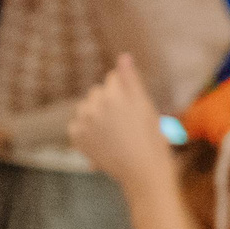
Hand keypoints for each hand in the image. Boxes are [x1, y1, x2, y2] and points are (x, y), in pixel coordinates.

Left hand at [68, 56, 174, 189]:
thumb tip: (123, 55)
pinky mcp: (77, 137)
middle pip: (97, 93)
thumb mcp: (146, 107)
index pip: (113, 79)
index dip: (126, 92)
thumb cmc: (152, 139)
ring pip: (86, 108)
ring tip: (114, 132)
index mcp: (114, 96)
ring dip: (96, 115)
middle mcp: (94, 106)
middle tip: (126, 123)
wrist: (143, 172)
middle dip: (109, 102)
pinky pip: (77, 125)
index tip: (134, 108)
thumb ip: (131, 80)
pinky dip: (87, 130)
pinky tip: (103, 140)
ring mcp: (83, 123)